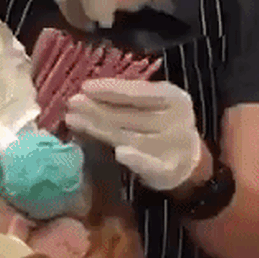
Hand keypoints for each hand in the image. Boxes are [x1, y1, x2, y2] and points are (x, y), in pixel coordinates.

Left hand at [65, 79, 202, 191]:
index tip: (85, 86)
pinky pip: (149, 165)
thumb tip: (86, 92)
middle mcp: (176, 121)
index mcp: (173, 98)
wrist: (187, 159)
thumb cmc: (159, 124)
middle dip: (97, 109)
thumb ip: (124, 99)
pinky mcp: (168, 171)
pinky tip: (120, 154)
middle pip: (130, 115)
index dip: (111, 89)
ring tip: (73, 121)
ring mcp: (173, 148)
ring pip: (130, 137)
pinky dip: (136, 160)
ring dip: (100, 129)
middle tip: (71, 102)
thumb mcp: (149, 106)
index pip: (139, 92)